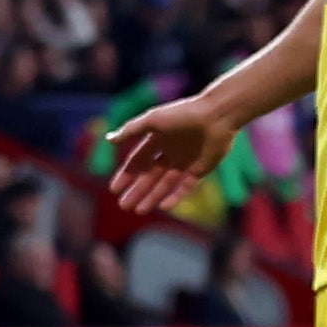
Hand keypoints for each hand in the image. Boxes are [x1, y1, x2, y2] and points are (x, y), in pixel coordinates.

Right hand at [103, 94, 236, 215]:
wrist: (217, 116)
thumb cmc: (183, 114)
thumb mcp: (153, 120)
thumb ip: (130, 130)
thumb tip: (108, 139)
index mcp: (157, 138)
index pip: (137, 160)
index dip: (126, 175)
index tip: (114, 189)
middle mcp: (170, 151)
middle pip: (149, 175)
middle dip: (136, 190)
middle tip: (123, 206)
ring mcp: (186, 161)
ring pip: (165, 183)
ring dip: (152, 197)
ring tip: (139, 211)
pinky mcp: (201, 169)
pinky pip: (185, 186)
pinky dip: (175, 196)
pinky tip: (163, 207)